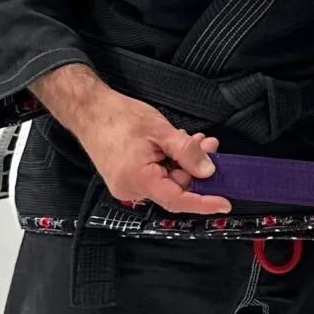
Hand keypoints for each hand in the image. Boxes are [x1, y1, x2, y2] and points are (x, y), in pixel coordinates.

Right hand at [31, 64, 230, 214]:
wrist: (89, 110)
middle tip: (210, 146)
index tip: (224, 203)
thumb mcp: (161, 131)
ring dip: (185, 162)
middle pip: (175, 188)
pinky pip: (157, 175)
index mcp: (137, 179)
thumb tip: (208, 171)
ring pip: (168, 180)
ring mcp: (128, 185)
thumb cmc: (118, 117)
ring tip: (196, 140)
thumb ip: (186, 152)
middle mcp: (131, 189)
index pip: (177, 200)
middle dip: (196, 169)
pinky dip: (171, 162)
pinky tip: (178, 145)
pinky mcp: (127, 178)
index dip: (203, 203)